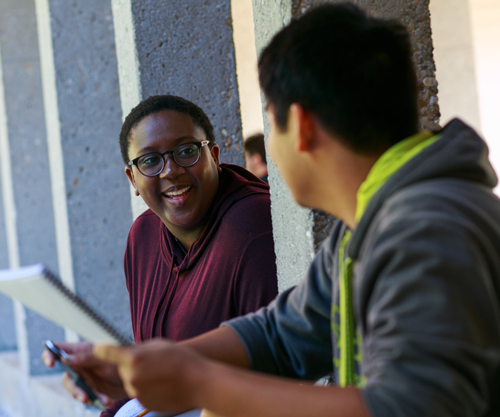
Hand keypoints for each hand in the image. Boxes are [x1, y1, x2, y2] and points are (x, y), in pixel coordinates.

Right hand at [42, 341, 126, 405]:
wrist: (137, 374)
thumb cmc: (122, 359)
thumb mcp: (105, 357)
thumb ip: (85, 357)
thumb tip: (65, 359)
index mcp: (82, 351)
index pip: (59, 348)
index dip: (50, 354)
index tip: (51, 363)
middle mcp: (81, 364)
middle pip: (66, 376)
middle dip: (74, 389)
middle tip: (83, 397)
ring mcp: (86, 377)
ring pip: (75, 389)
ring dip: (84, 396)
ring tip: (96, 400)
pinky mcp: (92, 389)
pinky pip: (87, 396)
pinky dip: (95, 399)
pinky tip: (106, 400)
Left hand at [94, 339, 209, 412]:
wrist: (198, 381)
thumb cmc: (180, 359)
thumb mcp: (156, 345)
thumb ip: (134, 350)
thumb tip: (122, 353)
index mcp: (133, 357)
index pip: (102, 353)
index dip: (86, 354)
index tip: (70, 355)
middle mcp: (130, 376)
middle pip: (112, 370)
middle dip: (110, 365)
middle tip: (110, 361)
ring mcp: (135, 392)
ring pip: (126, 382)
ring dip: (136, 375)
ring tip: (159, 370)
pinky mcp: (142, 403)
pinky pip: (137, 392)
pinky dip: (146, 386)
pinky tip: (162, 381)